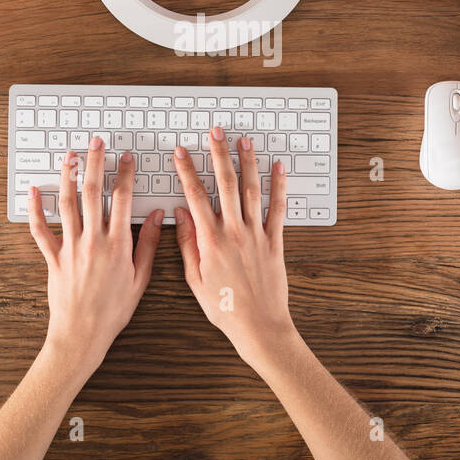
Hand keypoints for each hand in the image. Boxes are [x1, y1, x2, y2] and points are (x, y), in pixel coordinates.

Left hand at [28, 136, 162, 375]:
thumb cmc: (114, 311)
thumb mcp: (141, 279)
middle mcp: (92, 241)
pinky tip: (34, 190)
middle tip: (97, 142)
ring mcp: (70, 247)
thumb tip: (159, 216)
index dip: (125, 174)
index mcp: (117, 245)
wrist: (82, 334)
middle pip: (92, 192)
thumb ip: (149, 244)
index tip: (127, 158)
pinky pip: (40, 230)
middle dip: (95, 163)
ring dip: (67, 176)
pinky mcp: (53, 258)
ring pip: (66, 204)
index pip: (123, 199)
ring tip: (70, 155)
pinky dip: (36, 209)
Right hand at [172, 126, 294, 369]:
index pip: (195, 196)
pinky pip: (278, 209)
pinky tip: (278, 168)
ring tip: (244, 141)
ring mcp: (257, 234)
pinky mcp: (275, 242)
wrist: (259, 326)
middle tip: (215, 133)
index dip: (187, 171)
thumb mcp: (195, 279)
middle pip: (225, 184)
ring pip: (252, 190)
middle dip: (219, 155)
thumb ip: (187, 244)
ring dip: (247, 163)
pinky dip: (279, 186)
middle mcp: (234, 232)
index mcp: (210, 241)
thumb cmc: (224, 307)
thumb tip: (179, 215)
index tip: (180, 153)